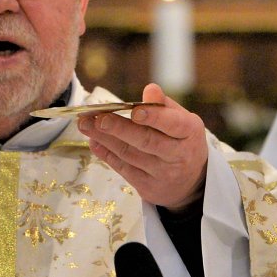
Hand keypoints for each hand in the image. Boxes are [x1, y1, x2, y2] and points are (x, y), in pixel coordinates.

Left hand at [79, 84, 207, 211]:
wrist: (191, 183)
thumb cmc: (181, 140)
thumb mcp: (181, 120)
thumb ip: (163, 105)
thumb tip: (150, 89)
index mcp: (190, 132)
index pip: (173, 124)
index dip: (154, 118)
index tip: (134, 111)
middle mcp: (178, 155)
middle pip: (147, 141)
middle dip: (120, 129)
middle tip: (99, 118)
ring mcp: (162, 174)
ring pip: (129, 155)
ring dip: (105, 139)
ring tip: (85, 124)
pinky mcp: (147, 187)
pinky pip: (123, 169)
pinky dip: (106, 154)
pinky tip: (93, 141)